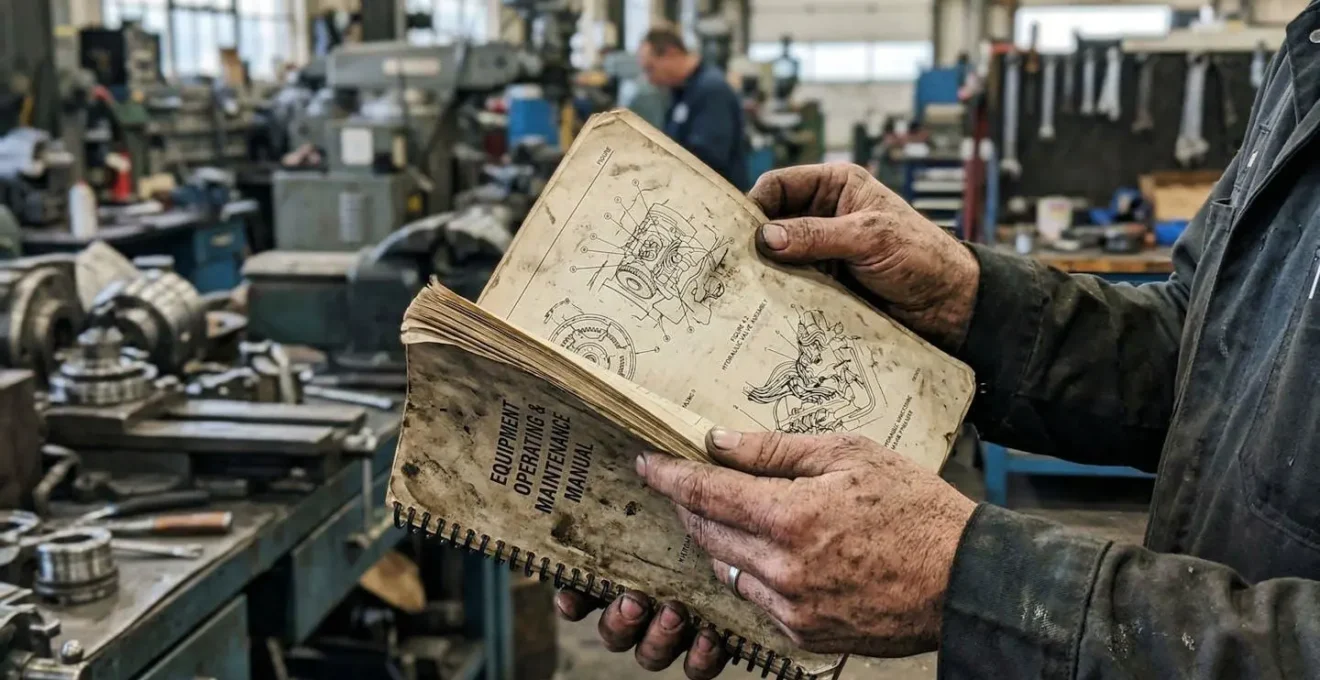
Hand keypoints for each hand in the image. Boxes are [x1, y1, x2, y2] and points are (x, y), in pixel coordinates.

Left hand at [554, 428, 975, 674]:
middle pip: (705, 534)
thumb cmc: (916, 508)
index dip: (668, 475)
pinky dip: (747, 574)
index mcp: (790, 517)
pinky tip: (761, 553)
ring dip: (715, 541)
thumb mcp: (849, 454)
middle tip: (681, 482)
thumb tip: (718, 442)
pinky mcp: (804, 635)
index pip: (705, 493)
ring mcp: (791, 609)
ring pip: (724, 570)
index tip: (645, 462)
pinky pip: (754, 601)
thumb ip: (775, 450)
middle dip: (687, 505)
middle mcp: (781, 569)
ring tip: (723, 514)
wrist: (967, 579)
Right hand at [749, 163, 979, 348]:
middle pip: (771, 222)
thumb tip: (766, 237)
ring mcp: (821, 251)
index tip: (737, 233)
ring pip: (777, 257)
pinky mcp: (823, 283)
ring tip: (745, 288)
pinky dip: (778, 293)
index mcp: (836, 187)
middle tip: (731, 265)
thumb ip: (818, 235)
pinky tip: (766, 304)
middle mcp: (824, 215)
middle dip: (754, 242)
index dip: (755, 204)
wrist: (948, 306)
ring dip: (765, 272)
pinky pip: (790, 285)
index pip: (779, 185)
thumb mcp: (870, 237)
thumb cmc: (922, 256)